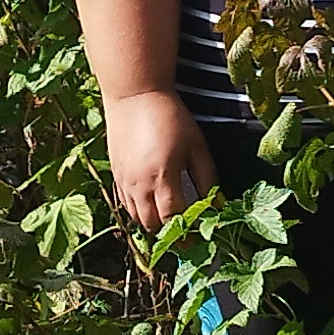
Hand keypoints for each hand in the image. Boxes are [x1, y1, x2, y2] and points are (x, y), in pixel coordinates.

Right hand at [103, 89, 218, 232]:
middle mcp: (140, 185)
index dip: (187, 233)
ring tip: (170, 225)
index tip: (198, 240)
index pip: (174, 218)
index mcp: (162, 178)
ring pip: (136, 217)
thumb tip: (217, 203)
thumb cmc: (170, 116)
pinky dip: (138, 211)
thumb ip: (207, 177)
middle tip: (186, 237)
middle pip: (153, 224)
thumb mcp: (196, 145)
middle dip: (170, 234)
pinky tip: (150, 209)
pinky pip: (125, 203)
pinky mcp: (116, 173)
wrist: (134, 94)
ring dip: (153, 225)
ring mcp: (124, 180)